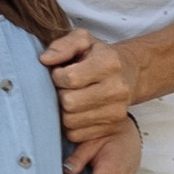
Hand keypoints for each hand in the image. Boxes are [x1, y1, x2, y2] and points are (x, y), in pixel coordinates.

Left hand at [42, 26, 137, 147]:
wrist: (127, 73)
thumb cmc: (98, 55)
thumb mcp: (82, 40)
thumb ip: (62, 45)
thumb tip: (45, 60)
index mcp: (109, 62)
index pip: (71, 78)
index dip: (57, 76)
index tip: (60, 72)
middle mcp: (117, 88)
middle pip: (69, 103)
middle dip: (59, 94)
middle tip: (63, 87)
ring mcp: (116, 111)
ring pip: (70, 121)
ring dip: (62, 111)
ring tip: (69, 98)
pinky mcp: (111, 128)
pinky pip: (76, 134)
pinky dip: (69, 125)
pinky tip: (75, 111)